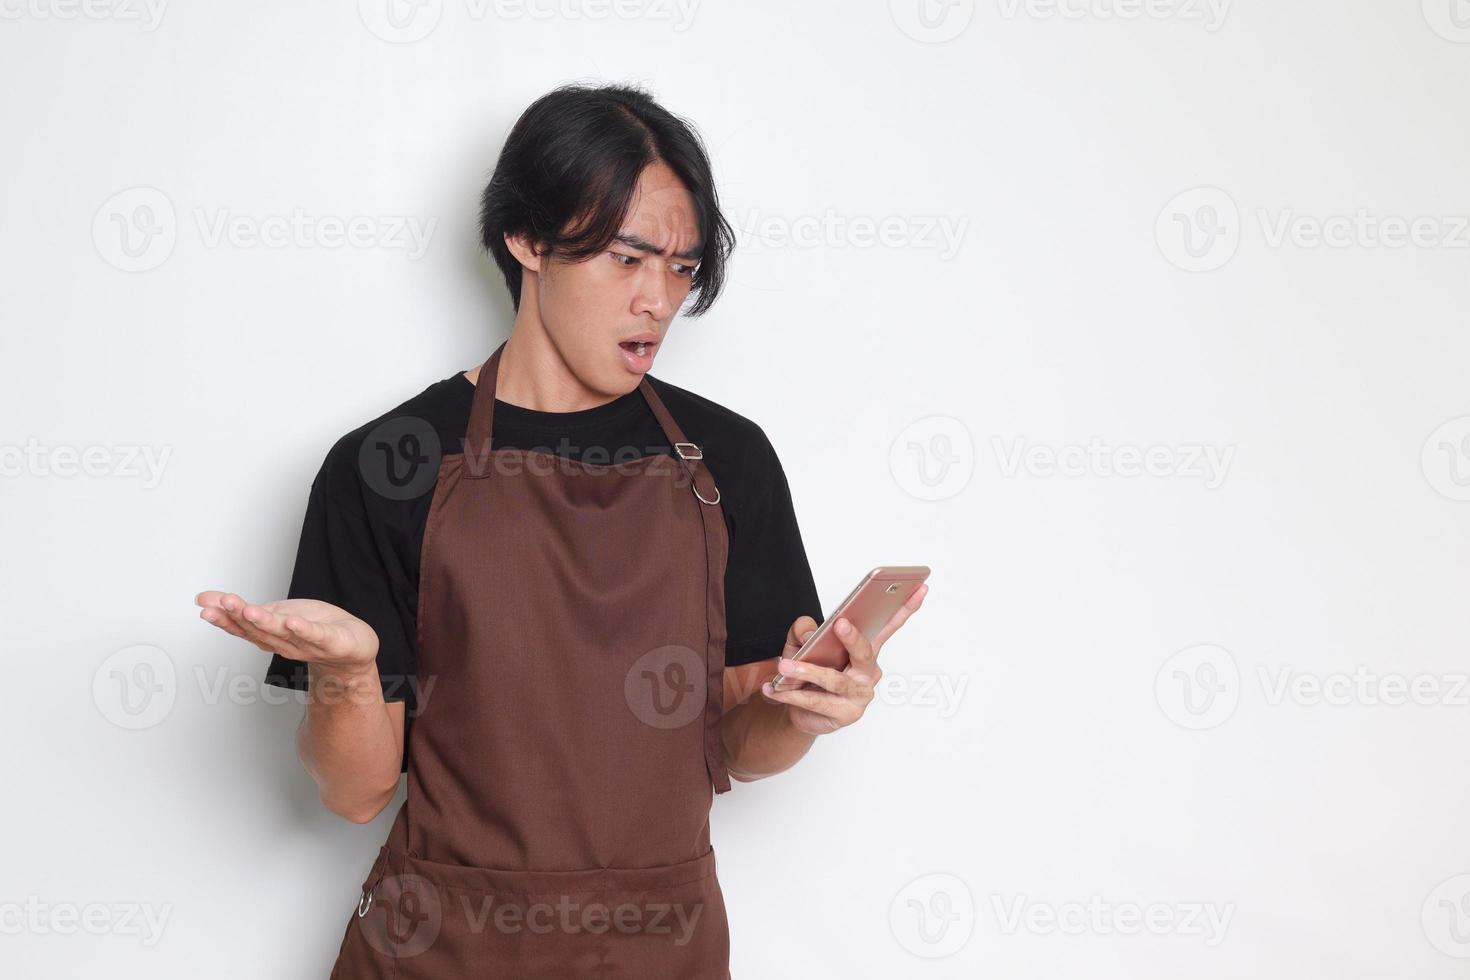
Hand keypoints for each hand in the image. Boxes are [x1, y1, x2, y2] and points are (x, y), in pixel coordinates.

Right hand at [194, 591, 378, 675]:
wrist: (352, 649)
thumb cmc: (311, 628)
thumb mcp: (274, 613)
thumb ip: (241, 609)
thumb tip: (202, 598)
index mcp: (269, 634)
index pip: (242, 627)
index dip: (224, 618)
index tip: (204, 606)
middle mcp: (284, 642)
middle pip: (258, 629)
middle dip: (239, 617)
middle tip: (222, 604)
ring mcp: (307, 644)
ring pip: (283, 633)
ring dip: (265, 622)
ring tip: (250, 610)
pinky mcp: (332, 643)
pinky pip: (317, 637)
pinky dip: (304, 630)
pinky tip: (293, 622)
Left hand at [760, 583, 928, 734]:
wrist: (800, 711)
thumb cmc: (808, 674)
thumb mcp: (801, 646)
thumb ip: (803, 632)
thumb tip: (809, 630)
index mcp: (865, 650)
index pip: (889, 626)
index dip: (906, 607)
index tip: (920, 586)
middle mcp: (868, 671)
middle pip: (865, 652)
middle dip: (853, 637)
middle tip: (839, 624)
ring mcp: (860, 694)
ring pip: (835, 680)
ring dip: (806, 672)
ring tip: (783, 666)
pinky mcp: (846, 714)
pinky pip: (817, 702)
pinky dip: (791, 695)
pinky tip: (772, 688)